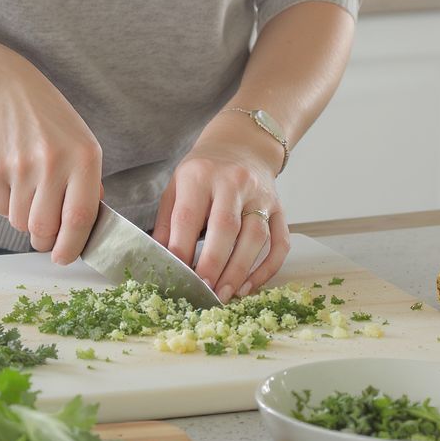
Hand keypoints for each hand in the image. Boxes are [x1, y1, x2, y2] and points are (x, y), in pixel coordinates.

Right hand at [0, 58, 101, 262]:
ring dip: (26, 221)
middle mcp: (52, 163)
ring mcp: (19, 165)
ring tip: (31, 195)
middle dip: (45, 241)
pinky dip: (9, 205)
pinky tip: (15, 180)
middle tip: (46, 236)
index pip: (79, 218)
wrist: (7, 91)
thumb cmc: (51, 123)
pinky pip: (1, 208)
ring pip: (20, 223)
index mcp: (84, 158)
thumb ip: (88, 186)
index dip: (72, 246)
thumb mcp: (83, 145)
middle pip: (44, 228)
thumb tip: (85, 229)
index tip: (65, 258)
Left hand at [153, 116, 290, 301]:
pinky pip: (280, 242)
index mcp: (200, 175)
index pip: (189, 216)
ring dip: (240, 271)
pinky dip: (267, 268)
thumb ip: (168, 222)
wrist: (241, 145)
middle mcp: (233, 182)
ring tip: (224, 295)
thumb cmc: (203, 172)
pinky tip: (250, 286)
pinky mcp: (280, 208)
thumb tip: (159, 259)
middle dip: (213, 263)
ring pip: (256, 237)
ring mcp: (260, 195)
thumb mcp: (176, 187)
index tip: (176, 275)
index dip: (182, 249)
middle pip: (226, 227)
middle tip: (203, 292)